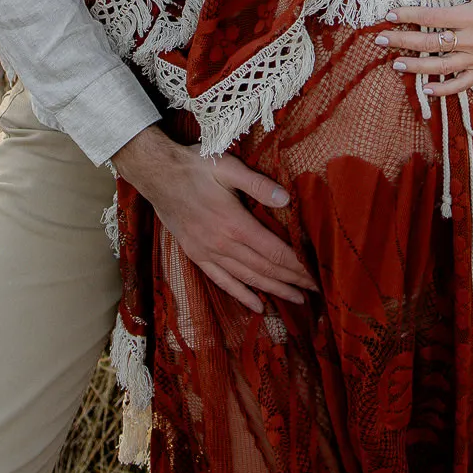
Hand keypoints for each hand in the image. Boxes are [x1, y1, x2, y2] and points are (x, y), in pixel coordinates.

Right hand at [112, 126, 318, 313]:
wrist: (157, 174)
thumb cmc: (194, 166)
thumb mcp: (228, 167)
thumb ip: (258, 184)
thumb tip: (287, 199)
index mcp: (235, 224)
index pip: (275, 252)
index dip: (297, 266)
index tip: (316, 276)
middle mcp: (223, 244)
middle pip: (265, 269)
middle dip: (292, 281)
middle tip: (315, 291)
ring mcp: (208, 253)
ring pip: (247, 278)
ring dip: (273, 290)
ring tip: (296, 300)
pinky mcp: (197, 255)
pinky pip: (222, 281)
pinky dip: (241, 295)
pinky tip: (257, 306)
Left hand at [375, 0, 472, 98]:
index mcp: (471, 16)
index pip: (433, 17)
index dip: (409, 15)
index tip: (390, 14)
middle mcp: (472, 39)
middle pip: (432, 43)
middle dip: (403, 41)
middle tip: (381, 39)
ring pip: (442, 66)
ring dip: (417, 67)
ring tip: (395, 64)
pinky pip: (461, 84)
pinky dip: (444, 90)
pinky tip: (425, 90)